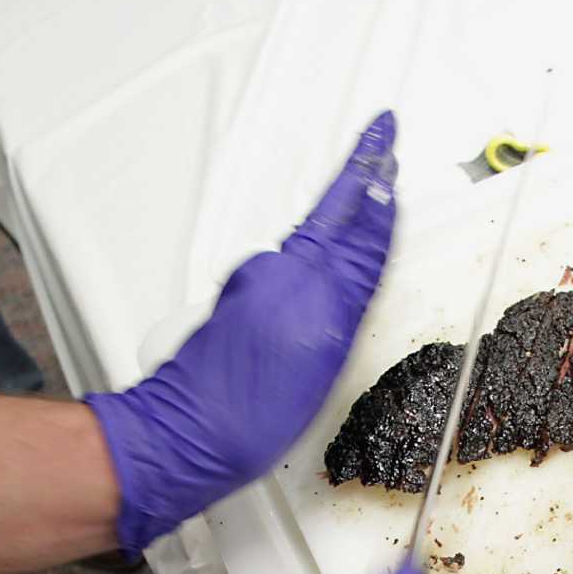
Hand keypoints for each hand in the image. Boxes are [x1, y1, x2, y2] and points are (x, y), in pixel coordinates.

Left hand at [87, 111, 398, 552]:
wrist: (186, 439)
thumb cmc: (248, 404)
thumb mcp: (323, 334)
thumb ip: (352, 269)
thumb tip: (376, 207)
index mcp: (297, 272)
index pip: (348, 210)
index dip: (370, 169)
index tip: (386, 134)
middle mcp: (275, 277)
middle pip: (329, 221)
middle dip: (357, 185)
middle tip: (382, 154)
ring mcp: (258, 299)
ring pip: (313, 250)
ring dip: (342, 228)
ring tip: (368, 211)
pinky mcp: (247, 324)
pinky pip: (296, 280)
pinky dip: (321, 269)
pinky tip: (329, 287)